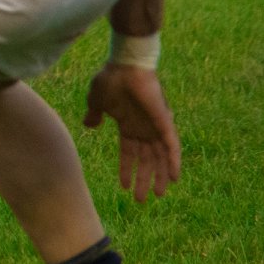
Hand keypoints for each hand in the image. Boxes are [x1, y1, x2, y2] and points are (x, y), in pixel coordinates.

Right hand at [84, 64, 181, 202]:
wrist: (124, 64)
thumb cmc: (111, 79)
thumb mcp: (97, 101)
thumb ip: (94, 115)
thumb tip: (89, 125)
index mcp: (129, 126)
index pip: (130, 154)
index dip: (127, 170)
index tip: (124, 187)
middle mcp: (144, 129)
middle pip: (147, 160)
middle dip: (144, 179)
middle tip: (142, 199)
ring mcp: (155, 126)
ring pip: (160, 158)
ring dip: (159, 176)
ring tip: (158, 195)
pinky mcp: (164, 122)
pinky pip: (172, 146)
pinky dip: (174, 161)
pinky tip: (174, 177)